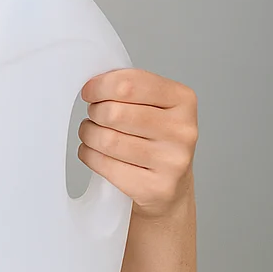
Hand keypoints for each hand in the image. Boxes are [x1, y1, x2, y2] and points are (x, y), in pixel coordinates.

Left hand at [79, 69, 197, 220]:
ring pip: (106, 140)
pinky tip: (96, 153)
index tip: (90, 92)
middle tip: (95, 116)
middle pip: (114, 113)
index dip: (99, 86)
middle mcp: (183, 131)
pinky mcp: (156, 188)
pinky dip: (89, 156)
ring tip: (93, 134)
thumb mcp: (153, 105)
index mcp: (183, 100)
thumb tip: (92, 83)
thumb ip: (129, 89)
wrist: (170, 185)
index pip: (129, 84)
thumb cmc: (154, 138)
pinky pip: (104, 165)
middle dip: (94, 113)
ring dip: (89, 135)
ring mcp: (172, 161)